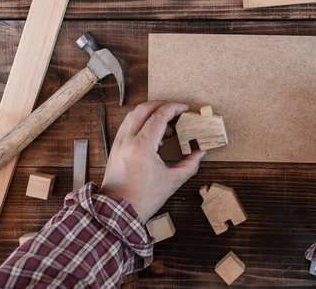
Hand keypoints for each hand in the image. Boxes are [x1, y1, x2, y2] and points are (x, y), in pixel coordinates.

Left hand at [100, 100, 205, 221]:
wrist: (117, 211)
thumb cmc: (143, 198)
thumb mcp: (172, 181)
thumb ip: (190, 164)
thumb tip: (200, 153)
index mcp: (142, 146)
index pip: (159, 116)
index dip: (174, 108)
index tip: (185, 108)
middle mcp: (127, 140)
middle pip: (143, 109)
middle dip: (161, 105)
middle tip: (176, 110)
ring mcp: (119, 143)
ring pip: (133, 115)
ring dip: (150, 114)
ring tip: (166, 125)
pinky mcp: (115, 148)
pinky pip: (128, 126)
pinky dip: (141, 123)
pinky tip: (153, 136)